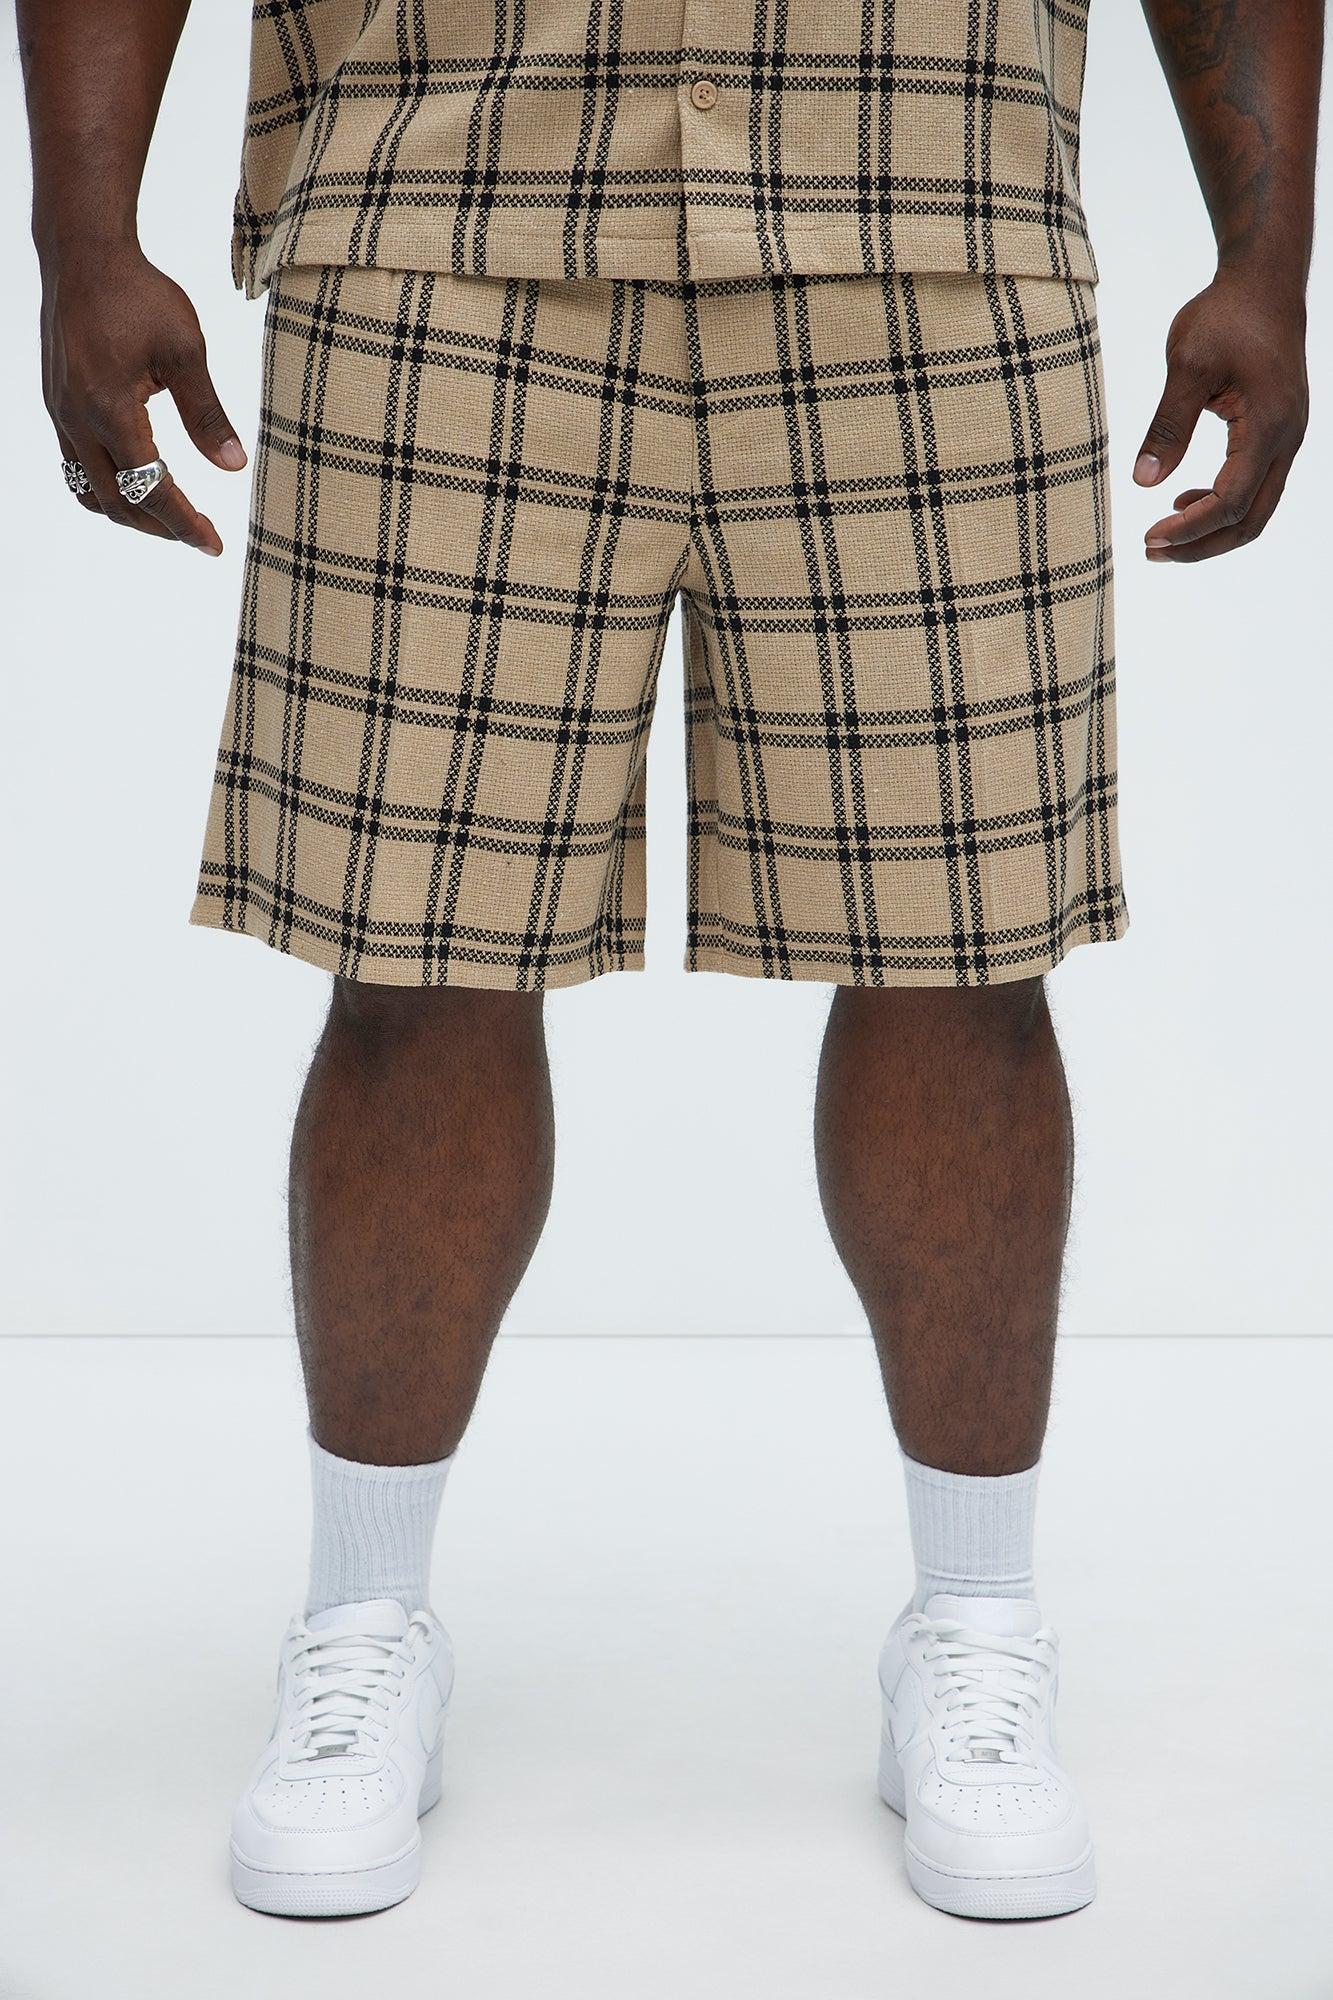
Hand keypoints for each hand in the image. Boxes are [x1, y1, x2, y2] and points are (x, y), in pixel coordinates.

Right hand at [40, 240, 245, 553]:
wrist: (83, 254)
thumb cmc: (137, 294)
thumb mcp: (186, 351)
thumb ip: (208, 415)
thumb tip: (235, 466)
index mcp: (110, 410)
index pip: (150, 490)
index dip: (184, 524)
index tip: (213, 544)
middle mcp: (77, 419)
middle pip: (118, 503)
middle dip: (161, 527)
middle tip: (200, 536)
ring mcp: (61, 413)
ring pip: (91, 490)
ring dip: (131, 512)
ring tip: (171, 517)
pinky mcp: (57, 404)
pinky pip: (77, 465)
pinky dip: (108, 487)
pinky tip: (138, 481)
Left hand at [1133, 268, 1307, 562]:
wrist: (1264, 282)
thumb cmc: (1226, 315)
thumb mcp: (1187, 366)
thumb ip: (1168, 426)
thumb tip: (1144, 482)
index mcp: (1268, 426)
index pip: (1229, 502)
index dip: (1189, 530)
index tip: (1148, 538)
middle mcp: (1287, 439)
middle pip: (1250, 520)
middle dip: (1201, 545)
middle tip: (1152, 551)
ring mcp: (1288, 437)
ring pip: (1256, 508)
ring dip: (1211, 530)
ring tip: (1163, 534)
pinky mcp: (1278, 432)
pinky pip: (1256, 486)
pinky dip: (1221, 504)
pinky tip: (1183, 500)